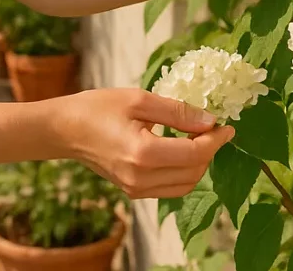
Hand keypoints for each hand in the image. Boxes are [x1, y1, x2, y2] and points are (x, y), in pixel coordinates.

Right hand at [54, 88, 235, 198]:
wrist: (65, 129)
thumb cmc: (98, 108)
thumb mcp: (139, 99)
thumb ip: (177, 111)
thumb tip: (210, 120)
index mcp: (143, 153)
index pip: (195, 153)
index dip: (216, 139)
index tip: (227, 125)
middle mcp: (140, 178)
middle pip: (194, 171)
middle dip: (210, 150)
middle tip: (213, 128)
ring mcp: (136, 189)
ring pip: (185, 184)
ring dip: (199, 163)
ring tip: (199, 138)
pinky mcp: (133, 192)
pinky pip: (170, 188)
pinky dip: (184, 173)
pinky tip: (181, 150)